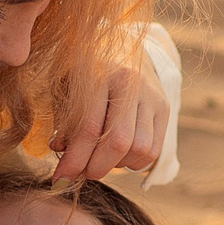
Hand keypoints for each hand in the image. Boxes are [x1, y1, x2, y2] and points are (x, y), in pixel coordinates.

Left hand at [49, 49, 168, 179]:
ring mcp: (151, 95)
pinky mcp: (164, 107)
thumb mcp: (66, 86)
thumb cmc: (86, 70)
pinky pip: (153, 150)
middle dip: (96, 167)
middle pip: (118, 142)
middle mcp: (130, 83)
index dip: (73, 160)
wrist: (125, 46)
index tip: (60, 178)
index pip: (88, 128)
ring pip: (139, 149)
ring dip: (116, 165)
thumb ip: (63, 118)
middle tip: (82, 174)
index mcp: (100, 73)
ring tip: (100, 159)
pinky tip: (119, 155)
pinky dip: (133, 162)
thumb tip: (59, 150)